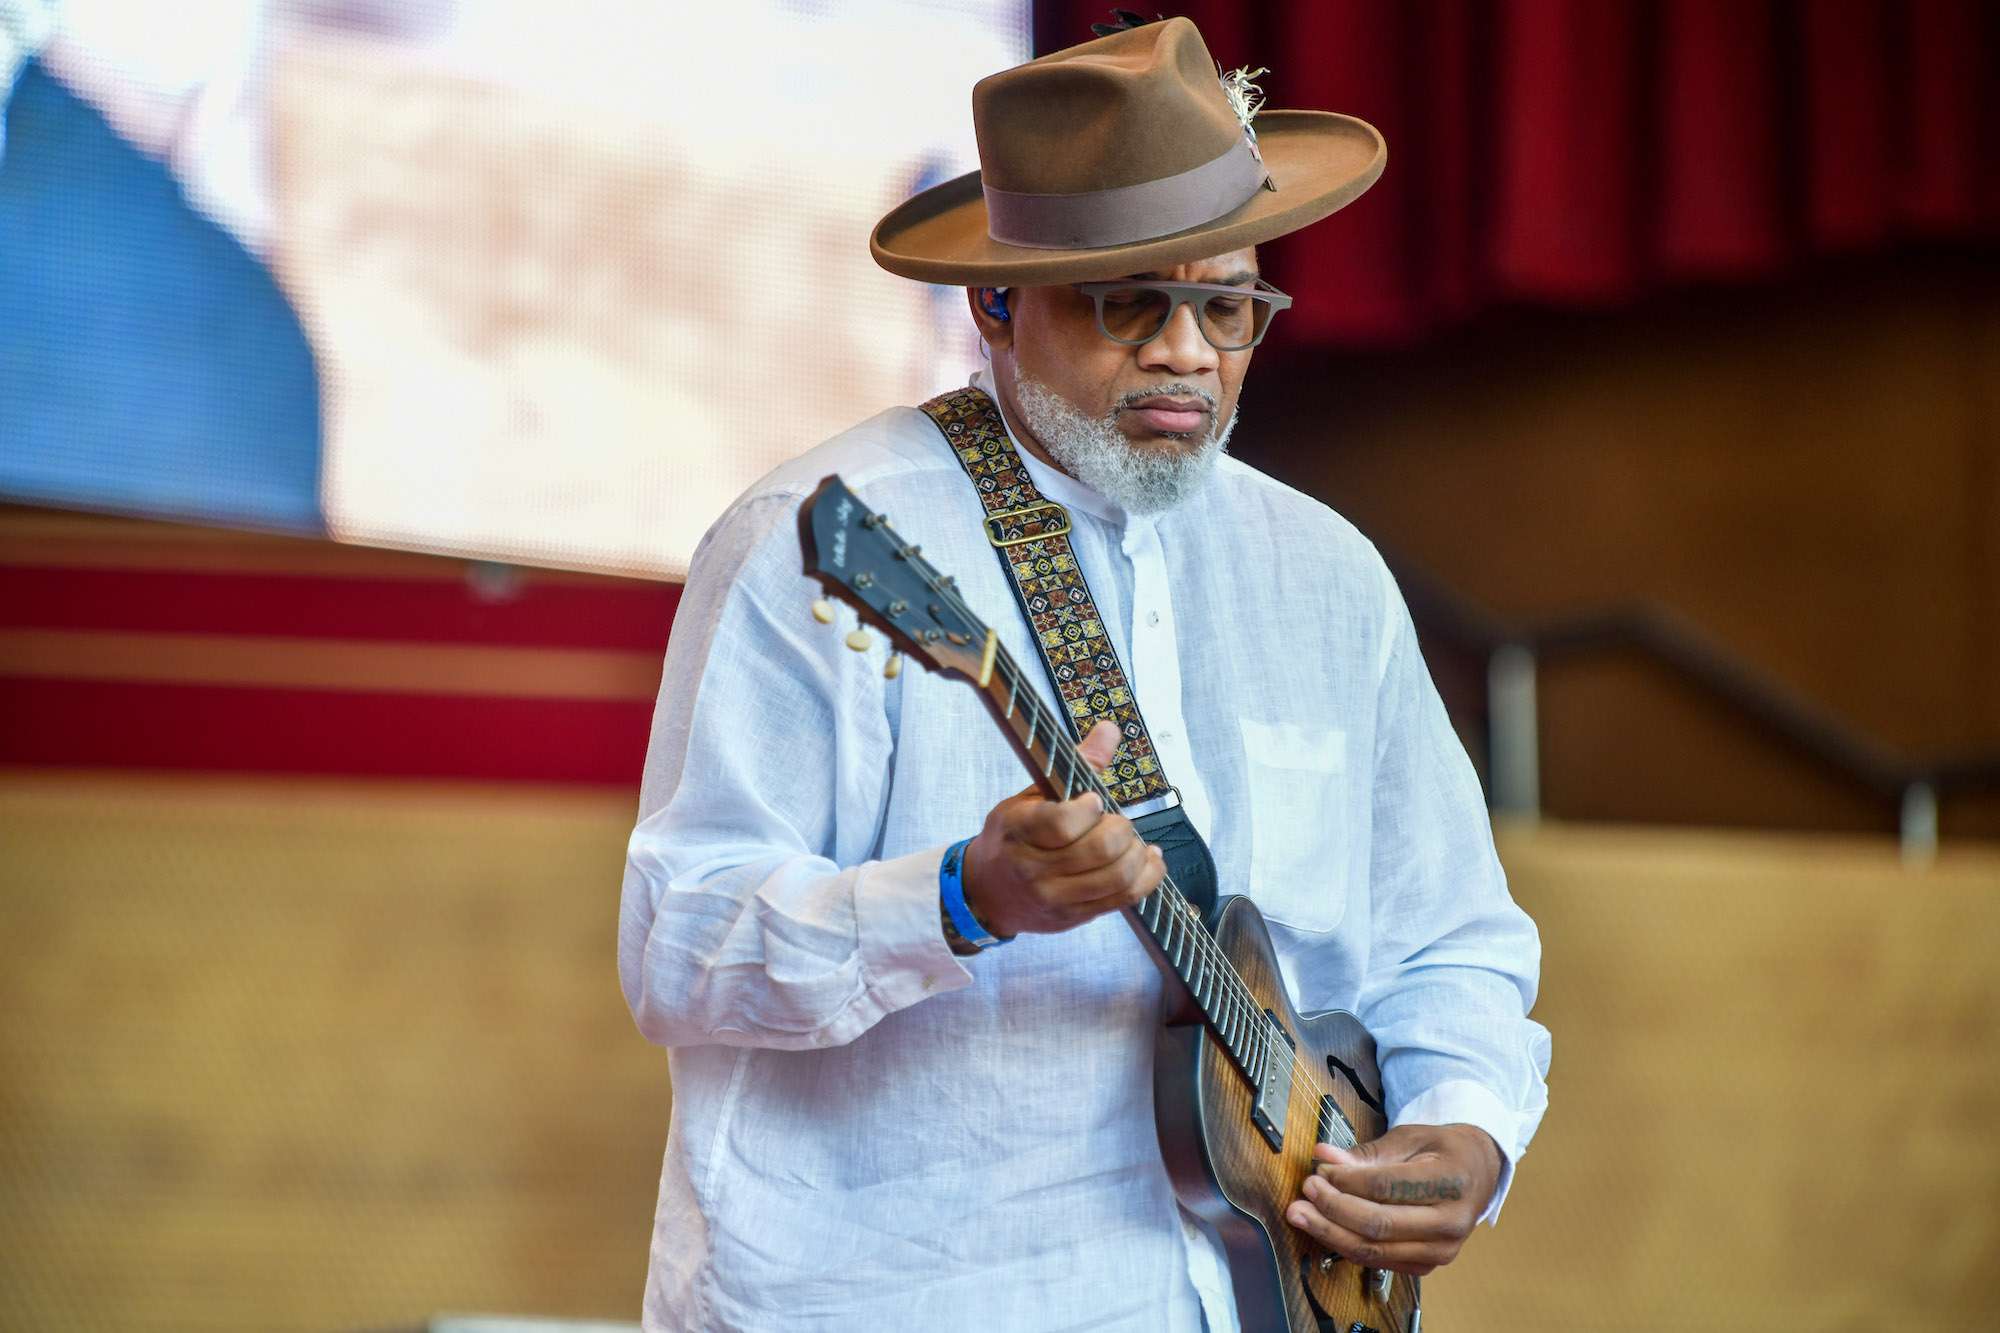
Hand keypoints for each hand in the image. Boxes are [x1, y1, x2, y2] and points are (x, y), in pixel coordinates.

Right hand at [961, 720, 1165, 937]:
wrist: (986, 893)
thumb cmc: (1012, 838)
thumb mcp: (1029, 798)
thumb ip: (1074, 764)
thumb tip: (1110, 730)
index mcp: (1018, 831)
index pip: (1062, 823)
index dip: (1089, 808)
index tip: (1093, 801)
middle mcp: (1034, 869)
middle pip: (1099, 849)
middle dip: (1121, 828)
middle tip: (1117, 820)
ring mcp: (1055, 897)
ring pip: (1117, 877)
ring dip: (1138, 852)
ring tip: (1134, 841)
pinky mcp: (1075, 917)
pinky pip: (1125, 899)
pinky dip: (1147, 876)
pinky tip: (1149, 859)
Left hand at [1285, 1122, 1502, 1276]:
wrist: (1478, 1174)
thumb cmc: (1444, 1151)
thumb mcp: (1410, 1137)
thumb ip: (1367, 1152)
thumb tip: (1324, 1156)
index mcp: (1451, 1181)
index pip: (1386, 1186)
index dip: (1346, 1180)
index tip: (1320, 1170)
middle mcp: (1450, 1222)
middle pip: (1378, 1224)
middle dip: (1333, 1209)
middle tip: (1305, 1191)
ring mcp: (1441, 1250)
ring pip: (1374, 1250)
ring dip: (1331, 1233)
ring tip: (1302, 1214)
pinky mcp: (1427, 1266)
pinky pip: (1378, 1262)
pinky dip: (1347, 1245)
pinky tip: (1325, 1227)